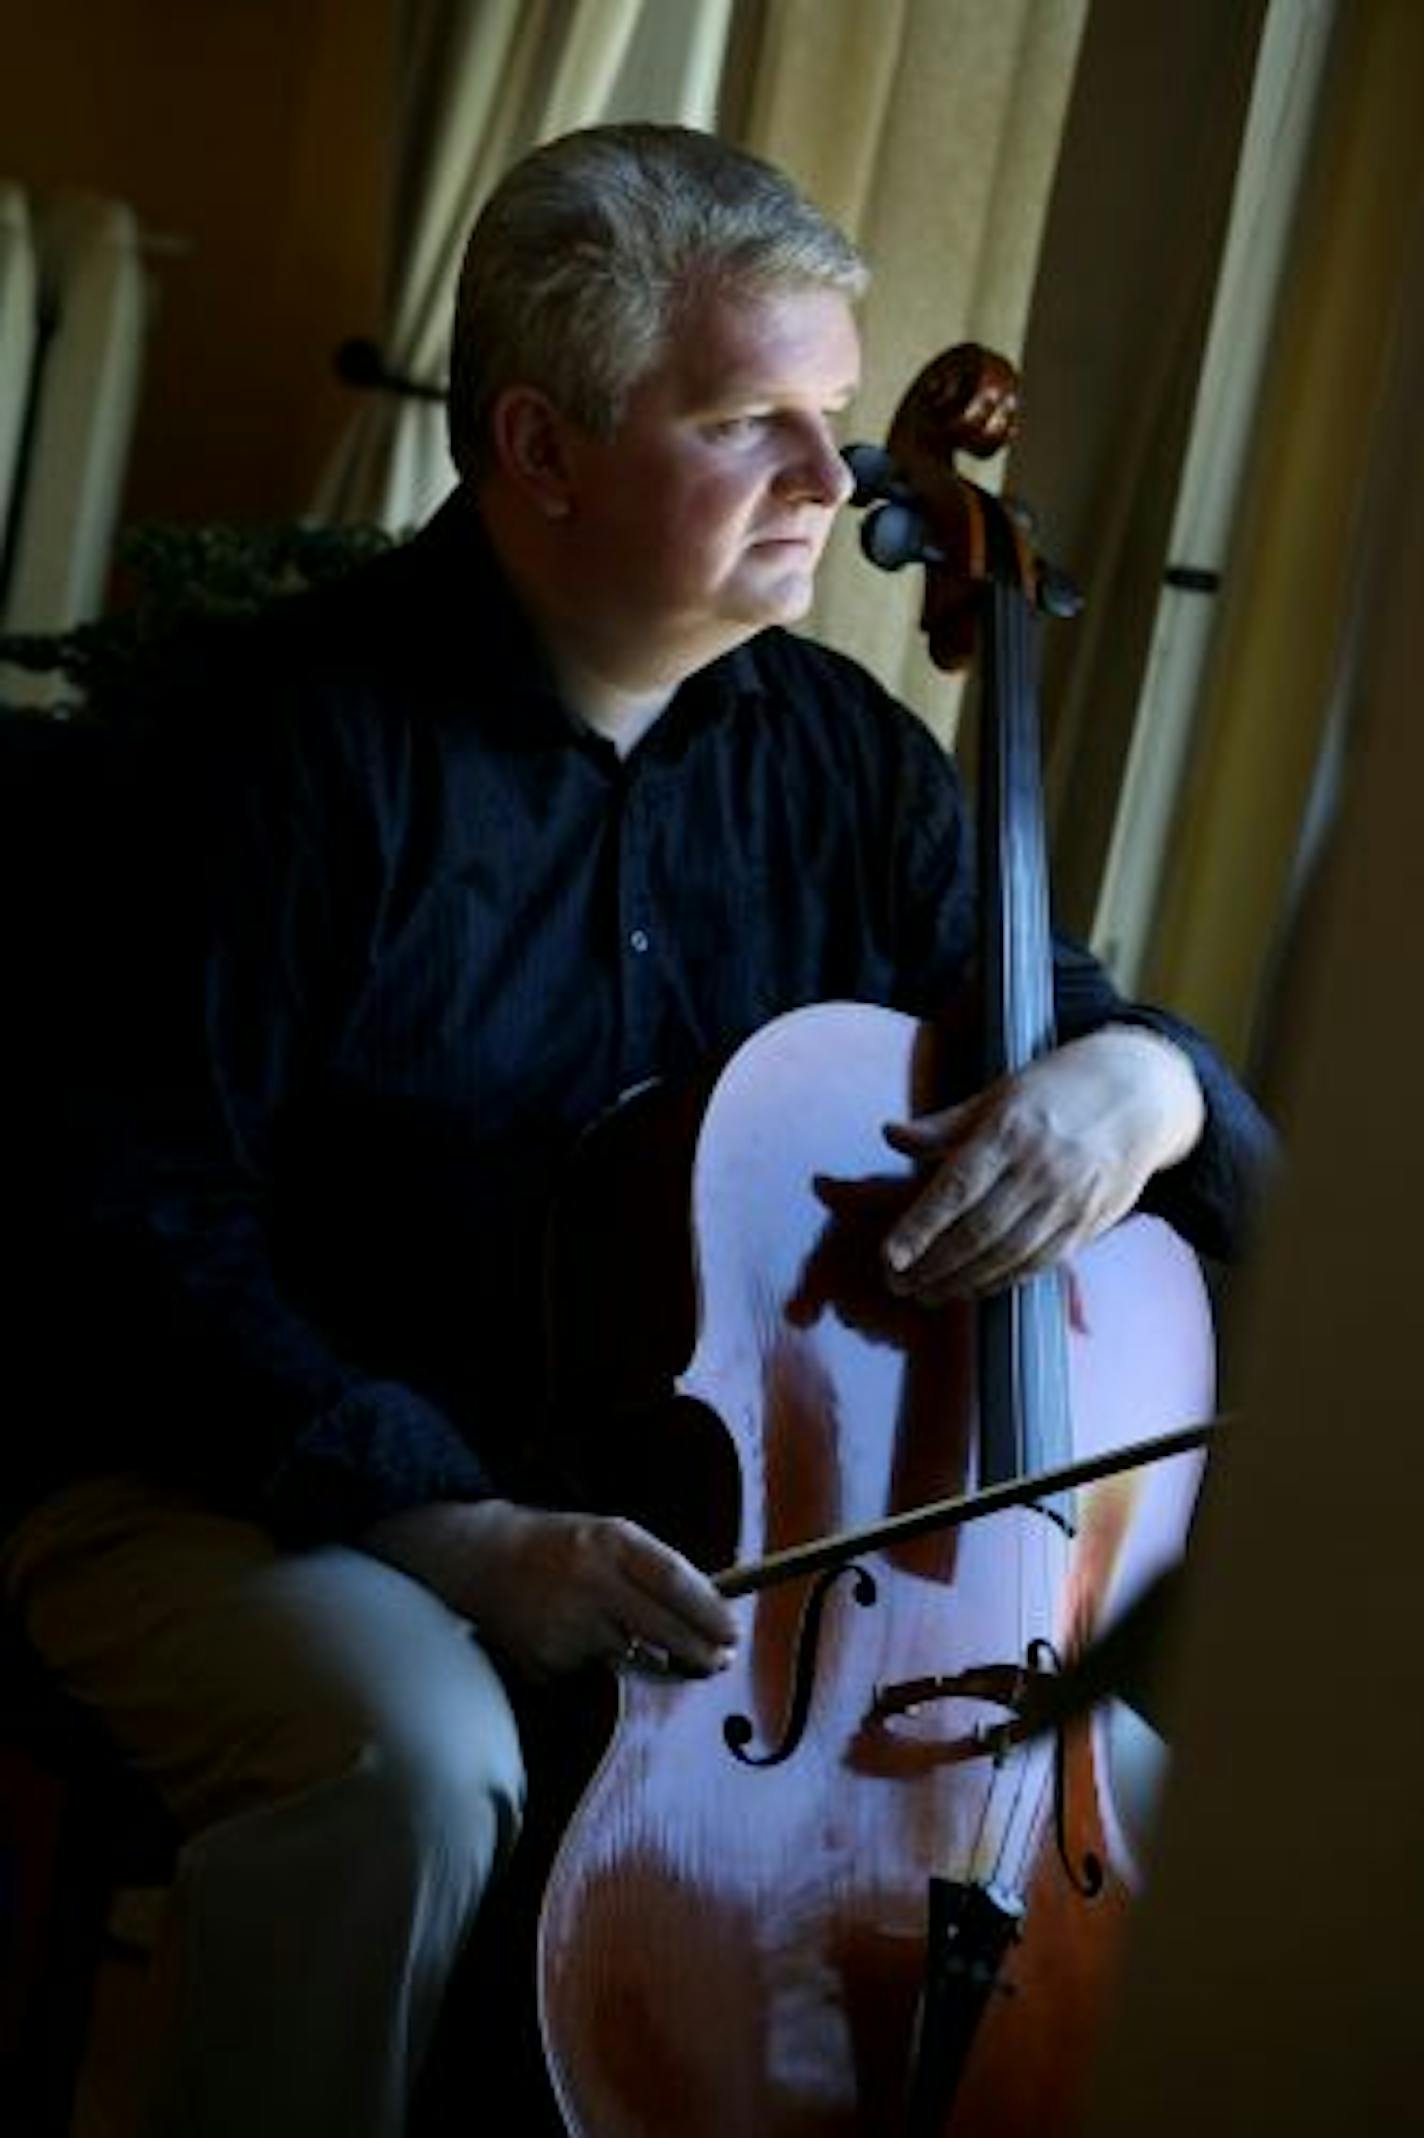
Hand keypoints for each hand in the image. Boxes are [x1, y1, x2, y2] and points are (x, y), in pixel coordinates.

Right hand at [361, 1498, 738, 1682]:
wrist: (480, 1559)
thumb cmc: (559, 1545)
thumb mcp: (607, 1536)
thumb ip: (652, 1569)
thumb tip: (711, 1608)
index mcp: (608, 1540)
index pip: (671, 1578)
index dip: (708, 1609)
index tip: (733, 1630)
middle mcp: (588, 1580)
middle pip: (660, 1627)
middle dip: (699, 1650)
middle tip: (721, 1661)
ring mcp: (565, 1624)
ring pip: (632, 1656)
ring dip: (655, 1659)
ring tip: (659, 1648)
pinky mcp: (546, 1658)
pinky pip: (592, 1670)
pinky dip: (600, 1662)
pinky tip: (579, 1638)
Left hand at [880, 1026, 1203, 1301]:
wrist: (1143, 1094)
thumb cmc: (1059, 1088)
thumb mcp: (999, 1092)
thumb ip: (944, 1125)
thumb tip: (889, 1135)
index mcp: (1010, 1130)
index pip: (956, 1188)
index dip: (920, 1226)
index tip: (889, 1255)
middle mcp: (1039, 1169)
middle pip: (978, 1231)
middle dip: (933, 1265)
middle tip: (897, 1284)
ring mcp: (1068, 1200)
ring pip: (1008, 1255)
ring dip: (962, 1282)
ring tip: (927, 1293)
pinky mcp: (1089, 1223)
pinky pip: (1040, 1262)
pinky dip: (1003, 1281)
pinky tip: (974, 1288)